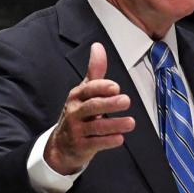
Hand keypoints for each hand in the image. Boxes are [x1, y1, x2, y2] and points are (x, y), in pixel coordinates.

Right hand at [44, 42, 135, 173]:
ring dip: (114, 125)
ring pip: (96, 127)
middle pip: (92, 107)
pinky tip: (120, 139)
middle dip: (109, 104)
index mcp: (77, 96)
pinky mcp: (81, 146)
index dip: (101, 88)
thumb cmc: (78, 113)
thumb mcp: (84, 91)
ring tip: (131, 122)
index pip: (88, 90)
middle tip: (126, 101)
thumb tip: (98, 46)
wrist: (62, 145)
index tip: (116, 87)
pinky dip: (108, 141)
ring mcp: (77, 130)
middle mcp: (75, 112)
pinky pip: (95, 143)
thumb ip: (95, 71)